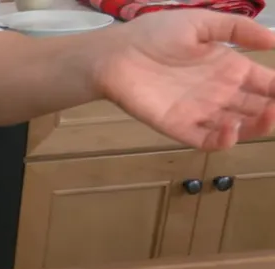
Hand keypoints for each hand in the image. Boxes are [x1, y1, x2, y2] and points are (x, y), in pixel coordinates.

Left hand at [95, 11, 274, 150]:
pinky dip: (222, 141)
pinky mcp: (178, 126)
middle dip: (273, 110)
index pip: (265, 83)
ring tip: (267, 116)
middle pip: (257, 108)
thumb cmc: (156, 35)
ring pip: (237, 128)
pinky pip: (205, 140)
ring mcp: (200, 111)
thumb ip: (238, 29)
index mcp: (229, 68)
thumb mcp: (202, 23)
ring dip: (256, 126)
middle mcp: (219, 93)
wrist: (115, 54)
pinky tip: (232, 129)